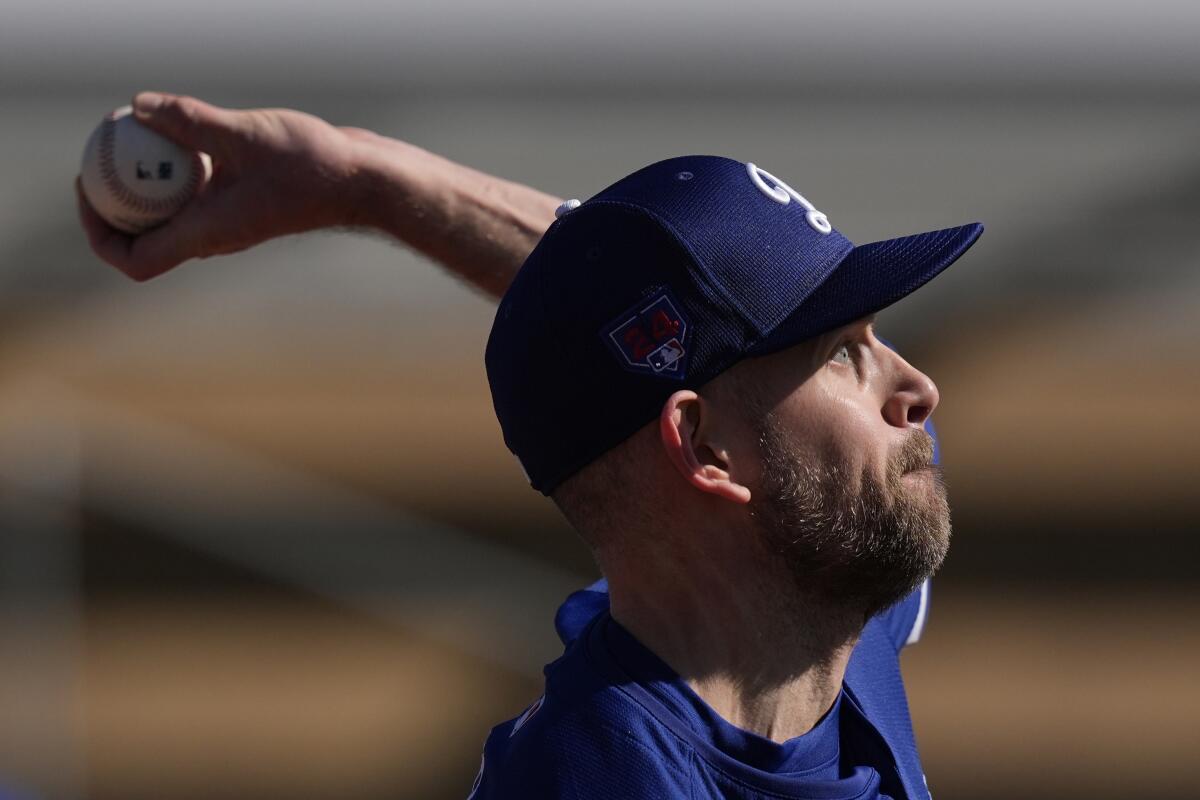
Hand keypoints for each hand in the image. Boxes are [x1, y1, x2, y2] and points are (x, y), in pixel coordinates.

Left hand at [76, 92, 368, 280]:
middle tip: (100, 154)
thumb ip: (191, 121)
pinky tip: (185, 126)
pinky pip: (198, 189)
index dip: (99, 233)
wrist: (366, 181)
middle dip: (114, 200)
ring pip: (172, 210)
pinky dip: (180, 164)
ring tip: (134, 131)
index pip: (135, 260)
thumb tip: (138, 106)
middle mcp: (214, 235)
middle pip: (144, 236)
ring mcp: (231, 218)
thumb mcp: (246, 135)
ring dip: (146, 179)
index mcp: (208, 234)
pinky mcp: (246, 198)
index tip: (89, 190)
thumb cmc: (315, 168)